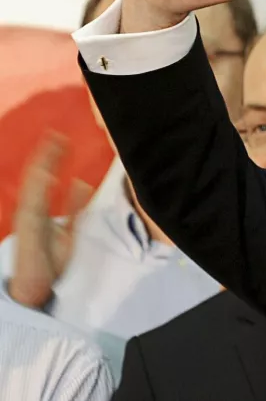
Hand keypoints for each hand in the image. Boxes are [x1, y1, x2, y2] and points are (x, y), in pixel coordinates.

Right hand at [8, 135, 91, 307]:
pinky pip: (33, 206)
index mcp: (39, 209)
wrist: (35, 289)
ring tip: (52, 144)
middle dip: (47, 155)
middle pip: (37, 176)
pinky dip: (39, 189)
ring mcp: (28, 219)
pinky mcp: (28, 229)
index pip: (45, 177)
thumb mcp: (69, 230)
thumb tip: (82, 183)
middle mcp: (31, 210)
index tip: (61, 138)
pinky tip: (46, 173)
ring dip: (43, 164)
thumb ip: (75, 207)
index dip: (52, 158)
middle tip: (58, 133)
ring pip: (34, 186)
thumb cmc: (50, 262)